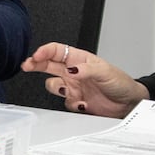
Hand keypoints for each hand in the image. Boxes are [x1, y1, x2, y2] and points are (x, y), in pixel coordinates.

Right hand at [20, 41, 145, 117]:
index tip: (36, 56)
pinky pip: (65, 103)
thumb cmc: (120, 82)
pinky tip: (83, 104)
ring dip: (58, 89)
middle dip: (36, 64)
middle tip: (27, 65)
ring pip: (53, 85)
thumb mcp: (105, 72)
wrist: (128, 103)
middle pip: (48, 65)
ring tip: (68, 91)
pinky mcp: (76, 101)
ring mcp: (73, 86)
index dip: (45, 51)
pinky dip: (72, 104)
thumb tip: (71, 69)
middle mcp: (73, 71)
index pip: (57, 50)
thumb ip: (86, 69)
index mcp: (79, 59)